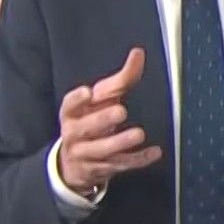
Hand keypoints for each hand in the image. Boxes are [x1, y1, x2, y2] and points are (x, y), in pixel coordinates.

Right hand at [56, 48, 161, 194]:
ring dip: (120, 142)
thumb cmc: (91, 121)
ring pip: (101, 150)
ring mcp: (86, 154)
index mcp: (72, 113)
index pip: (69, 105)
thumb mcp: (102, 100)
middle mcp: (75, 134)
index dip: (77, 99)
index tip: (88, 92)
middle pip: (85, 128)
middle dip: (102, 120)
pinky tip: (153, 153)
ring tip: (138, 134)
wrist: (75, 162)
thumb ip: (121, 79)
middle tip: (121, 111)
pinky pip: (120, 165)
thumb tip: (138, 53)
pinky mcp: (101, 170)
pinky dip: (137, 160)